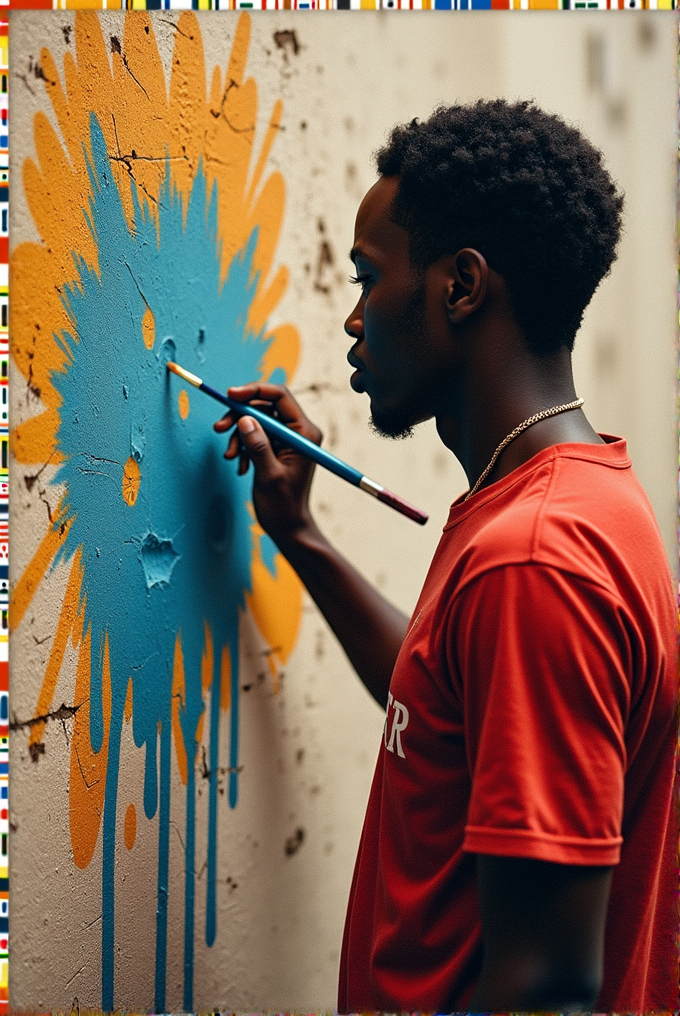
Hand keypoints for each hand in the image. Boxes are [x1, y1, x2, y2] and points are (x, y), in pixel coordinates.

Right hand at [213, 382, 322, 543]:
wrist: (287, 527)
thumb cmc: (283, 506)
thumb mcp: (269, 475)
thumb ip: (258, 446)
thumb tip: (245, 420)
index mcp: (305, 433)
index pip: (280, 396)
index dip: (254, 391)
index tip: (230, 395)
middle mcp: (298, 431)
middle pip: (264, 406)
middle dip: (240, 417)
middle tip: (218, 428)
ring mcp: (287, 439)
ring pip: (256, 421)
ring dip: (238, 436)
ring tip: (231, 457)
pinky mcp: (276, 448)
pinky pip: (254, 436)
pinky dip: (242, 447)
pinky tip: (241, 467)